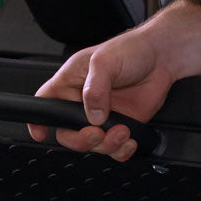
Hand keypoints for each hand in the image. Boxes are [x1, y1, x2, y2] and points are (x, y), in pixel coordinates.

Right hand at [28, 26, 175, 160]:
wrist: (161, 58)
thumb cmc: (130, 50)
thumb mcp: (104, 61)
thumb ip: (95, 89)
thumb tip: (92, 115)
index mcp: (70, 83)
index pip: (45, 103)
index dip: (39, 121)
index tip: (41, 133)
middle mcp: (83, 103)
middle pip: (68, 133)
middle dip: (82, 140)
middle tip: (96, 133)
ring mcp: (101, 117)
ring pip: (93, 145)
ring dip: (107, 145)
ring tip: (122, 131)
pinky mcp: (120, 126)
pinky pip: (114, 148)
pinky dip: (121, 150)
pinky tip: (129, 140)